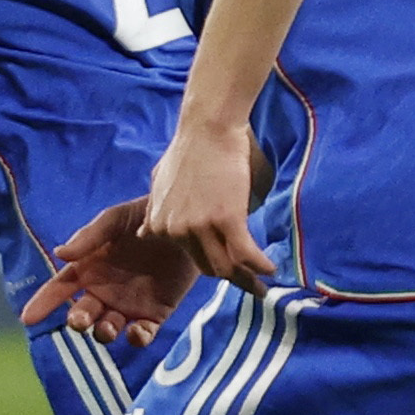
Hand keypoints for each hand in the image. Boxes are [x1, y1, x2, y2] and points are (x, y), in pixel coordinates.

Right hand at [17, 196, 198, 344]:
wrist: (188, 222)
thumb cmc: (145, 215)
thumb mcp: (115, 220)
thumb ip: (88, 237)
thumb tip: (60, 255)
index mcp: (90, 268)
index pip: (60, 288)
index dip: (43, 302)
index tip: (27, 317)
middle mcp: (105, 290)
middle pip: (82, 314)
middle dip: (78, 320)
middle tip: (80, 320)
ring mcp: (129, 305)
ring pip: (108, 329)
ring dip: (103, 333)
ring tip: (108, 327)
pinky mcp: (156, 314)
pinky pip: (141, 335)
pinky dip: (137, 338)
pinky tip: (137, 332)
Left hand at [145, 120, 276, 294]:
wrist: (207, 128)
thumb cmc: (187, 150)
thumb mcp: (158, 183)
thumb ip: (153, 212)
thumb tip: (143, 233)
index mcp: (159, 225)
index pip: (188, 258)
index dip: (211, 262)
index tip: (228, 269)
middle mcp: (175, 231)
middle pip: (208, 267)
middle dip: (231, 278)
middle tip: (252, 285)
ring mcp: (200, 226)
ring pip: (226, 266)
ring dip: (247, 278)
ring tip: (263, 283)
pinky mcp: (226, 218)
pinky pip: (245, 254)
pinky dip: (260, 265)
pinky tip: (271, 269)